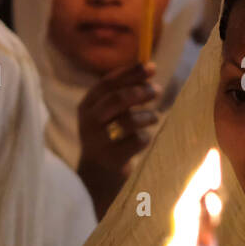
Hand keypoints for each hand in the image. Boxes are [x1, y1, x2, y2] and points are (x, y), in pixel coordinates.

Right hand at [77, 62, 160, 215]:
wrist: (96, 179)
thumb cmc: (108, 139)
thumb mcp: (107, 114)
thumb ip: (122, 93)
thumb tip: (149, 70)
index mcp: (86, 106)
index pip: (107, 83)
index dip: (131, 73)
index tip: (151, 66)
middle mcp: (89, 122)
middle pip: (117, 99)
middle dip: (141, 91)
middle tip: (157, 90)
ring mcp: (98, 142)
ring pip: (128, 120)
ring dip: (147, 116)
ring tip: (154, 117)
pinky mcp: (111, 159)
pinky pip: (137, 141)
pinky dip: (146, 137)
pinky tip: (144, 139)